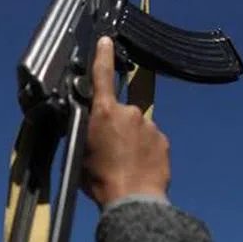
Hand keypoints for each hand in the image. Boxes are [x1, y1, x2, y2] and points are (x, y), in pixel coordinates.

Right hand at [82, 37, 170, 207]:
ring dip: (131, 141)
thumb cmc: (101, 180)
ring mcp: (149, 127)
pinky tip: (137, 168)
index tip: (106, 41)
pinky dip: (144, 151)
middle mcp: (130, 113)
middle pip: (119, 112)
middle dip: (115, 127)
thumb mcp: (79, 152)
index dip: (103, 56)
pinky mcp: (163, 141)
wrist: (133, 200)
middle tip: (108, 152)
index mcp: (104, 113)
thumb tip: (86, 125)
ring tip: (123, 165)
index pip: (102, 76)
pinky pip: (151, 142)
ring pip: (137, 128)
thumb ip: (84, 131)